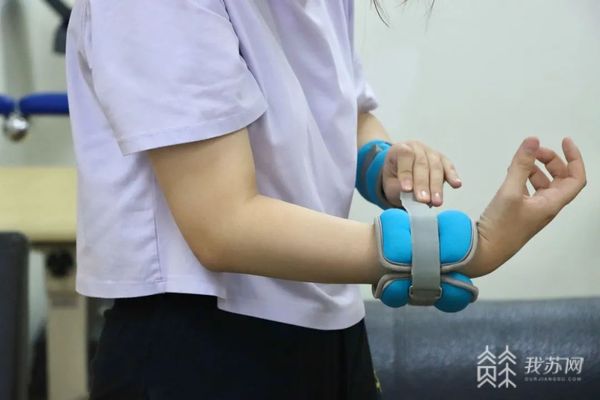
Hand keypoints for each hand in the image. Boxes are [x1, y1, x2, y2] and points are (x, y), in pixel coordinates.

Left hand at [382, 141, 461, 206]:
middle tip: (423, 200)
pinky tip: (456, 184)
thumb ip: (397, 188)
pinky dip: (452, 176)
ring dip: (436, 186)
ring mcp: (431, 153)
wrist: (400, 172)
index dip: (406, 172)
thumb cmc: (394, 178)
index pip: (405, 156)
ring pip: (436, 167)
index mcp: (399, 149)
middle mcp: (416, 147)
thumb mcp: (389, 183)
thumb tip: (410, 196)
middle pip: (421, 164)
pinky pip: (448, 167)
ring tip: (436, 201)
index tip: (406, 189)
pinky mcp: (443, 160)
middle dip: (422, 184)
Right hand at [463, 137, 586, 277]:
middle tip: (535, 151)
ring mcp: (533, 210)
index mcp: (551, 204)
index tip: (564, 142)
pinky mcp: (520, 211)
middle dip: (551, 160)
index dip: (574, 158)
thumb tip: (532, 141)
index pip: (575, 178)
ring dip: (537, 169)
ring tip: (522, 161)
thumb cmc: (500, 229)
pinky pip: (529, 190)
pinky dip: (524, 178)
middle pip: (560, 178)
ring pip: (544, 183)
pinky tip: (512, 174)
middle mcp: (546, 207)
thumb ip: (521, 165)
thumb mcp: (510, 192)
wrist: (484, 250)